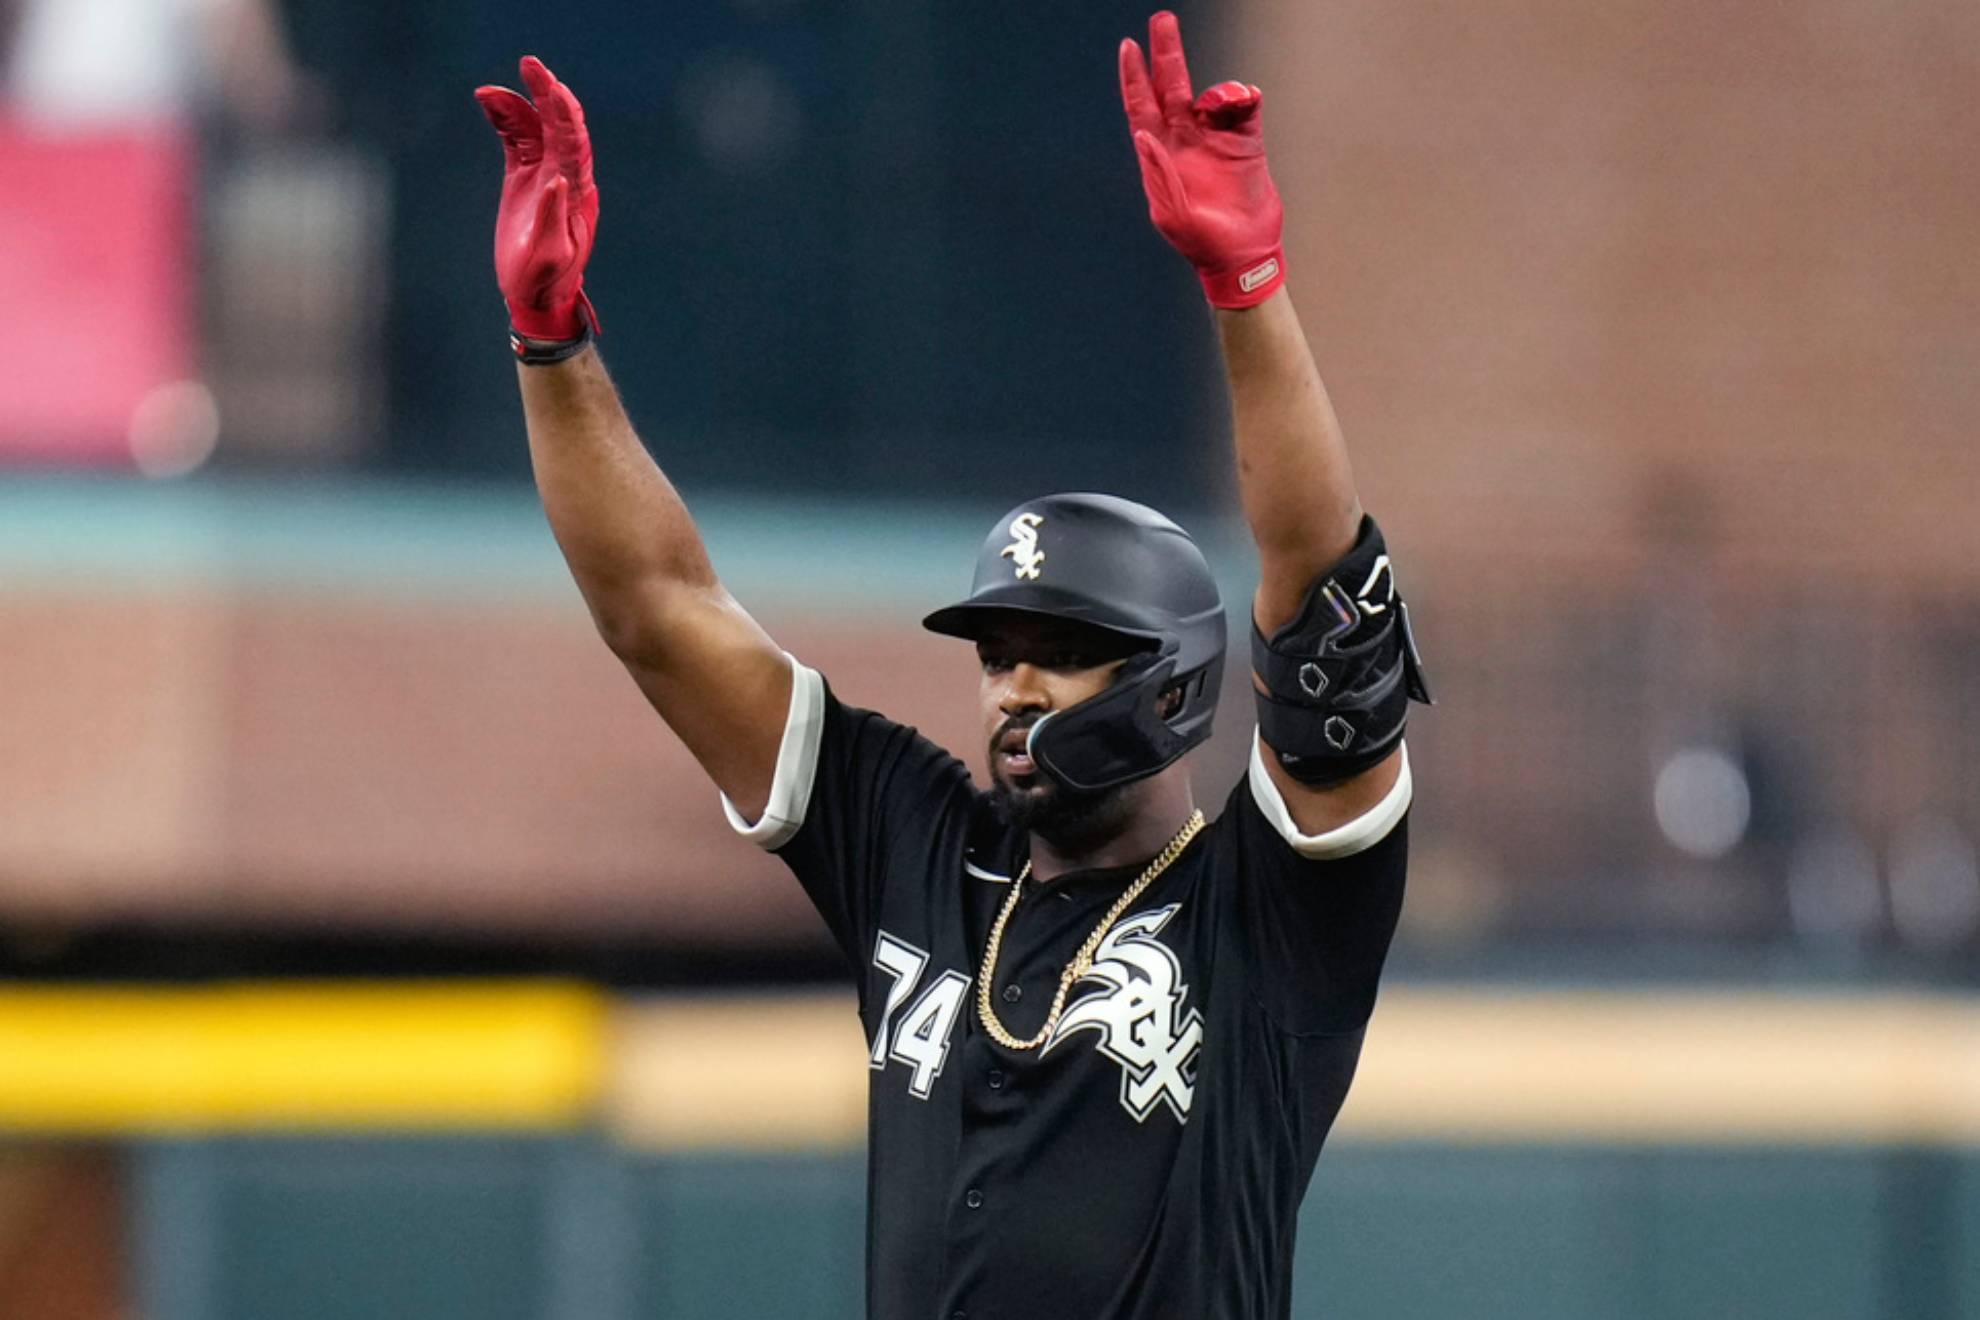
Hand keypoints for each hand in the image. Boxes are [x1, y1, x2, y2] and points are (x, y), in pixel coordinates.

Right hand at [475, 57, 598, 342]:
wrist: (536, 294)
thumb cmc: (545, 279)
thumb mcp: (550, 255)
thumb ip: (554, 218)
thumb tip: (558, 181)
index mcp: (577, 192)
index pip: (573, 142)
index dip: (562, 112)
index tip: (550, 85)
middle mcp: (566, 176)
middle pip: (559, 125)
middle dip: (546, 93)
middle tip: (530, 63)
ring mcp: (544, 174)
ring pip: (534, 128)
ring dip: (517, 104)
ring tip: (487, 93)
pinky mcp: (524, 178)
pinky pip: (516, 139)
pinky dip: (504, 119)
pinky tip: (486, 102)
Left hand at [1119, 11, 1284, 308]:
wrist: (1242, 257)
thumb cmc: (1200, 243)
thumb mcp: (1171, 214)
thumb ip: (1158, 174)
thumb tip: (1144, 132)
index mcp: (1160, 154)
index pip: (1142, 106)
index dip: (1134, 76)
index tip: (1129, 46)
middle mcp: (1185, 139)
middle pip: (1172, 86)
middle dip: (1167, 53)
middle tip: (1163, 20)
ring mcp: (1215, 138)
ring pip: (1212, 94)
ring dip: (1217, 90)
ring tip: (1223, 101)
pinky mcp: (1246, 142)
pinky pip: (1244, 108)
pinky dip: (1243, 97)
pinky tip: (1242, 101)